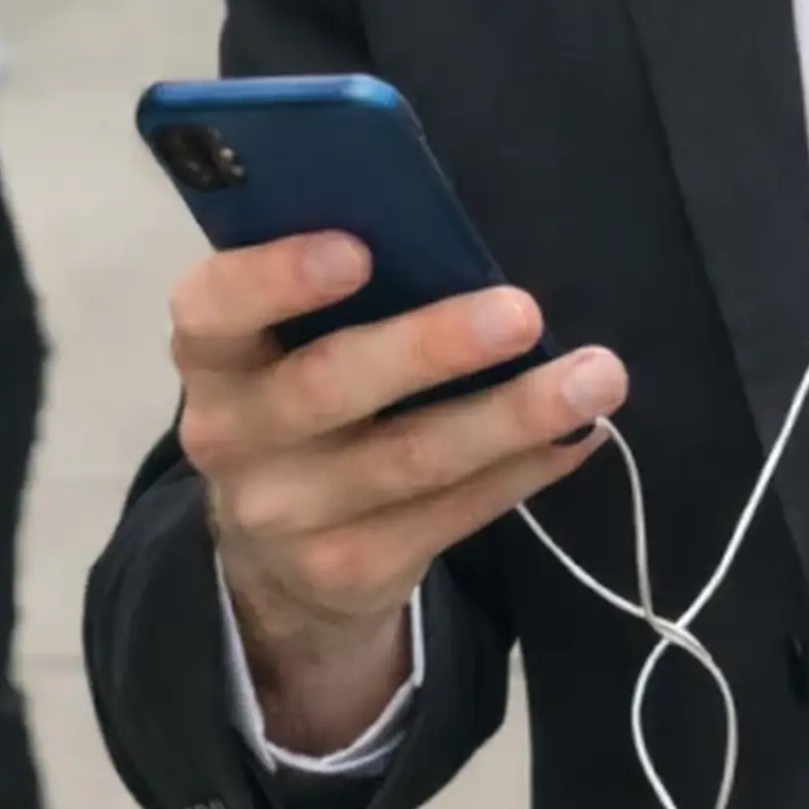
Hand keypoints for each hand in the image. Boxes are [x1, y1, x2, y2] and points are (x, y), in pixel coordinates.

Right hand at [176, 233, 624, 753]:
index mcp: (213, 354)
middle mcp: (233, 437)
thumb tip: (450, 237)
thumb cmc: (301, 389)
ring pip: (411, 460)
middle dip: (431, 347)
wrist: (275, 551)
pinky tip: (578, 434)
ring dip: (512, 415)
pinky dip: (523, 469)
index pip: (215, 307)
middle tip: (522, 311)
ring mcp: (289, 515)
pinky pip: (451, 515)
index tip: (357, 249)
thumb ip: (338, 289)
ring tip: (596, 376)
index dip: (278, 277)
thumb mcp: (286, 341)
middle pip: (329, 387)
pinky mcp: (350, 571)